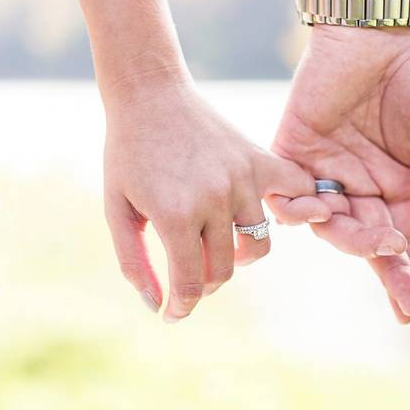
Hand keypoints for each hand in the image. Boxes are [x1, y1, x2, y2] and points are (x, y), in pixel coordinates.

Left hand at [103, 76, 331, 322]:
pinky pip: (293, 192)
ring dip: (236, 259)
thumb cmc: (127, 153)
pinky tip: (274, 215)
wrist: (150, 95)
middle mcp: (215, 200)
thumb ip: (134, 262)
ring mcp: (241, 179)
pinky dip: (292, 208)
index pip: (191, 283)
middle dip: (203, 285)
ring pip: (256, 246)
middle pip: (222, 270)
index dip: (180, 307)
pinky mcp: (257, 160)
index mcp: (176, 216)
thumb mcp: (116, 209)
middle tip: (188, 277)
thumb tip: (156, 305)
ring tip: (217, 249)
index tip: (172, 314)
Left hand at [271, 23, 409, 323]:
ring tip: (363, 235)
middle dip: (376, 261)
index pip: (396, 240)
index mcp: (394, 184)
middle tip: (394, 271)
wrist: (382, 23)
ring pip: (325, 219)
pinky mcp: (292, 144)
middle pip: (360, 238)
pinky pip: (285, 187)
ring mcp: (323, 166)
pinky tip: (308, 210)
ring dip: (340, 234)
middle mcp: (356, 182)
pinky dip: (292, 204)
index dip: (402, 274)